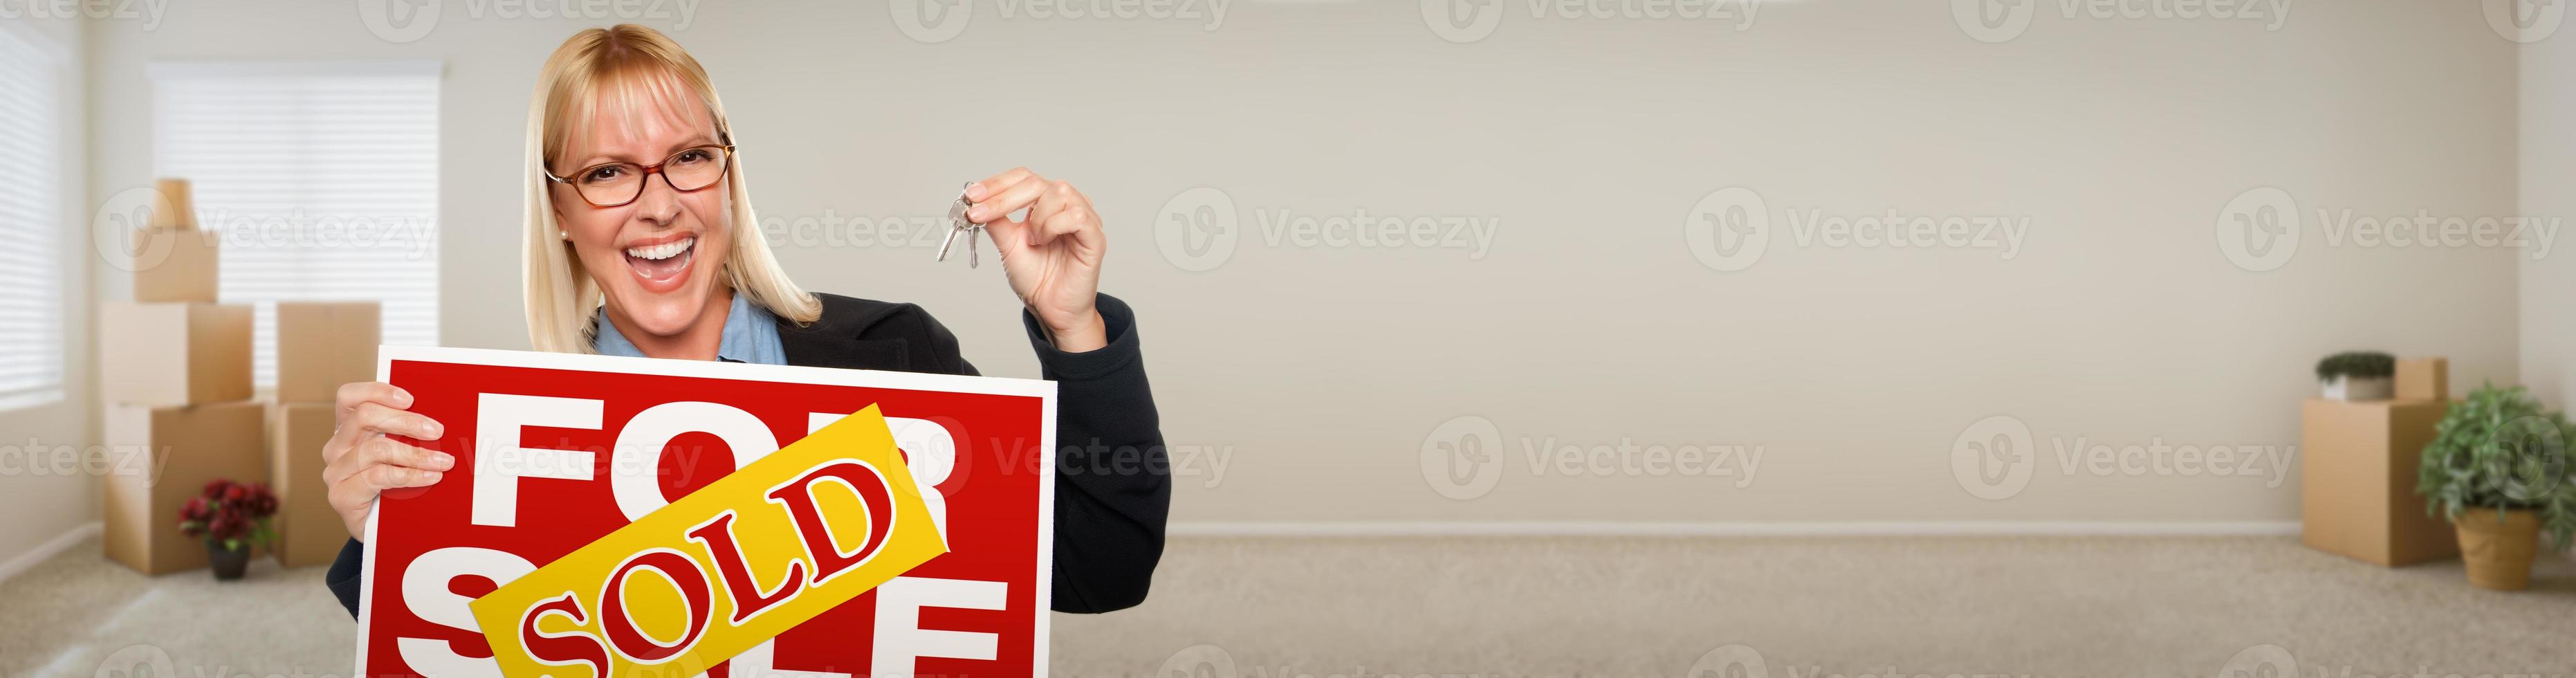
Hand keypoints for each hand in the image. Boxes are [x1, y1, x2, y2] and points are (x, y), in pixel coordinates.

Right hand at [321, 382, 451, 541]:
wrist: (381, 531)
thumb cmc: (394, 486)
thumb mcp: (401, 454)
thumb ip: (408, 434)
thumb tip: (441, 421)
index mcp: (349, 429)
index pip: (349, 397)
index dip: (377, 391)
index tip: (410, 399)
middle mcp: (337, 446)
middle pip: (364, 417)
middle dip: (406, 421)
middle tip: (437, 430)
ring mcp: (336, 471)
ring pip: (375, 448)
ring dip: (415, 453)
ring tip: (443, 461)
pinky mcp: (341, 495)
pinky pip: (377, 477)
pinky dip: (409, 475)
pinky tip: (430, 477)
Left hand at [967, 167, 1107, 352]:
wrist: (1051, 308)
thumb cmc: (1036, 277)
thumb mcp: (1008, 245)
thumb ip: (997, 221)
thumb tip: (977, 201)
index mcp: (1046, 203)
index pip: (1023, 178)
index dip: (997, 183)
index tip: (972, 195)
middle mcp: (1066, 205)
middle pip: (1037, 182)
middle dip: (1004, 197)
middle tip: (981, 213)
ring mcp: (1084, 218)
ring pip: (1059, 192)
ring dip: (1037, 217)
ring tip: (1032, 240)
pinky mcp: (1095, 236)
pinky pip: (1076, 215)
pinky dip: (1054, 226)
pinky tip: (1045, 242)